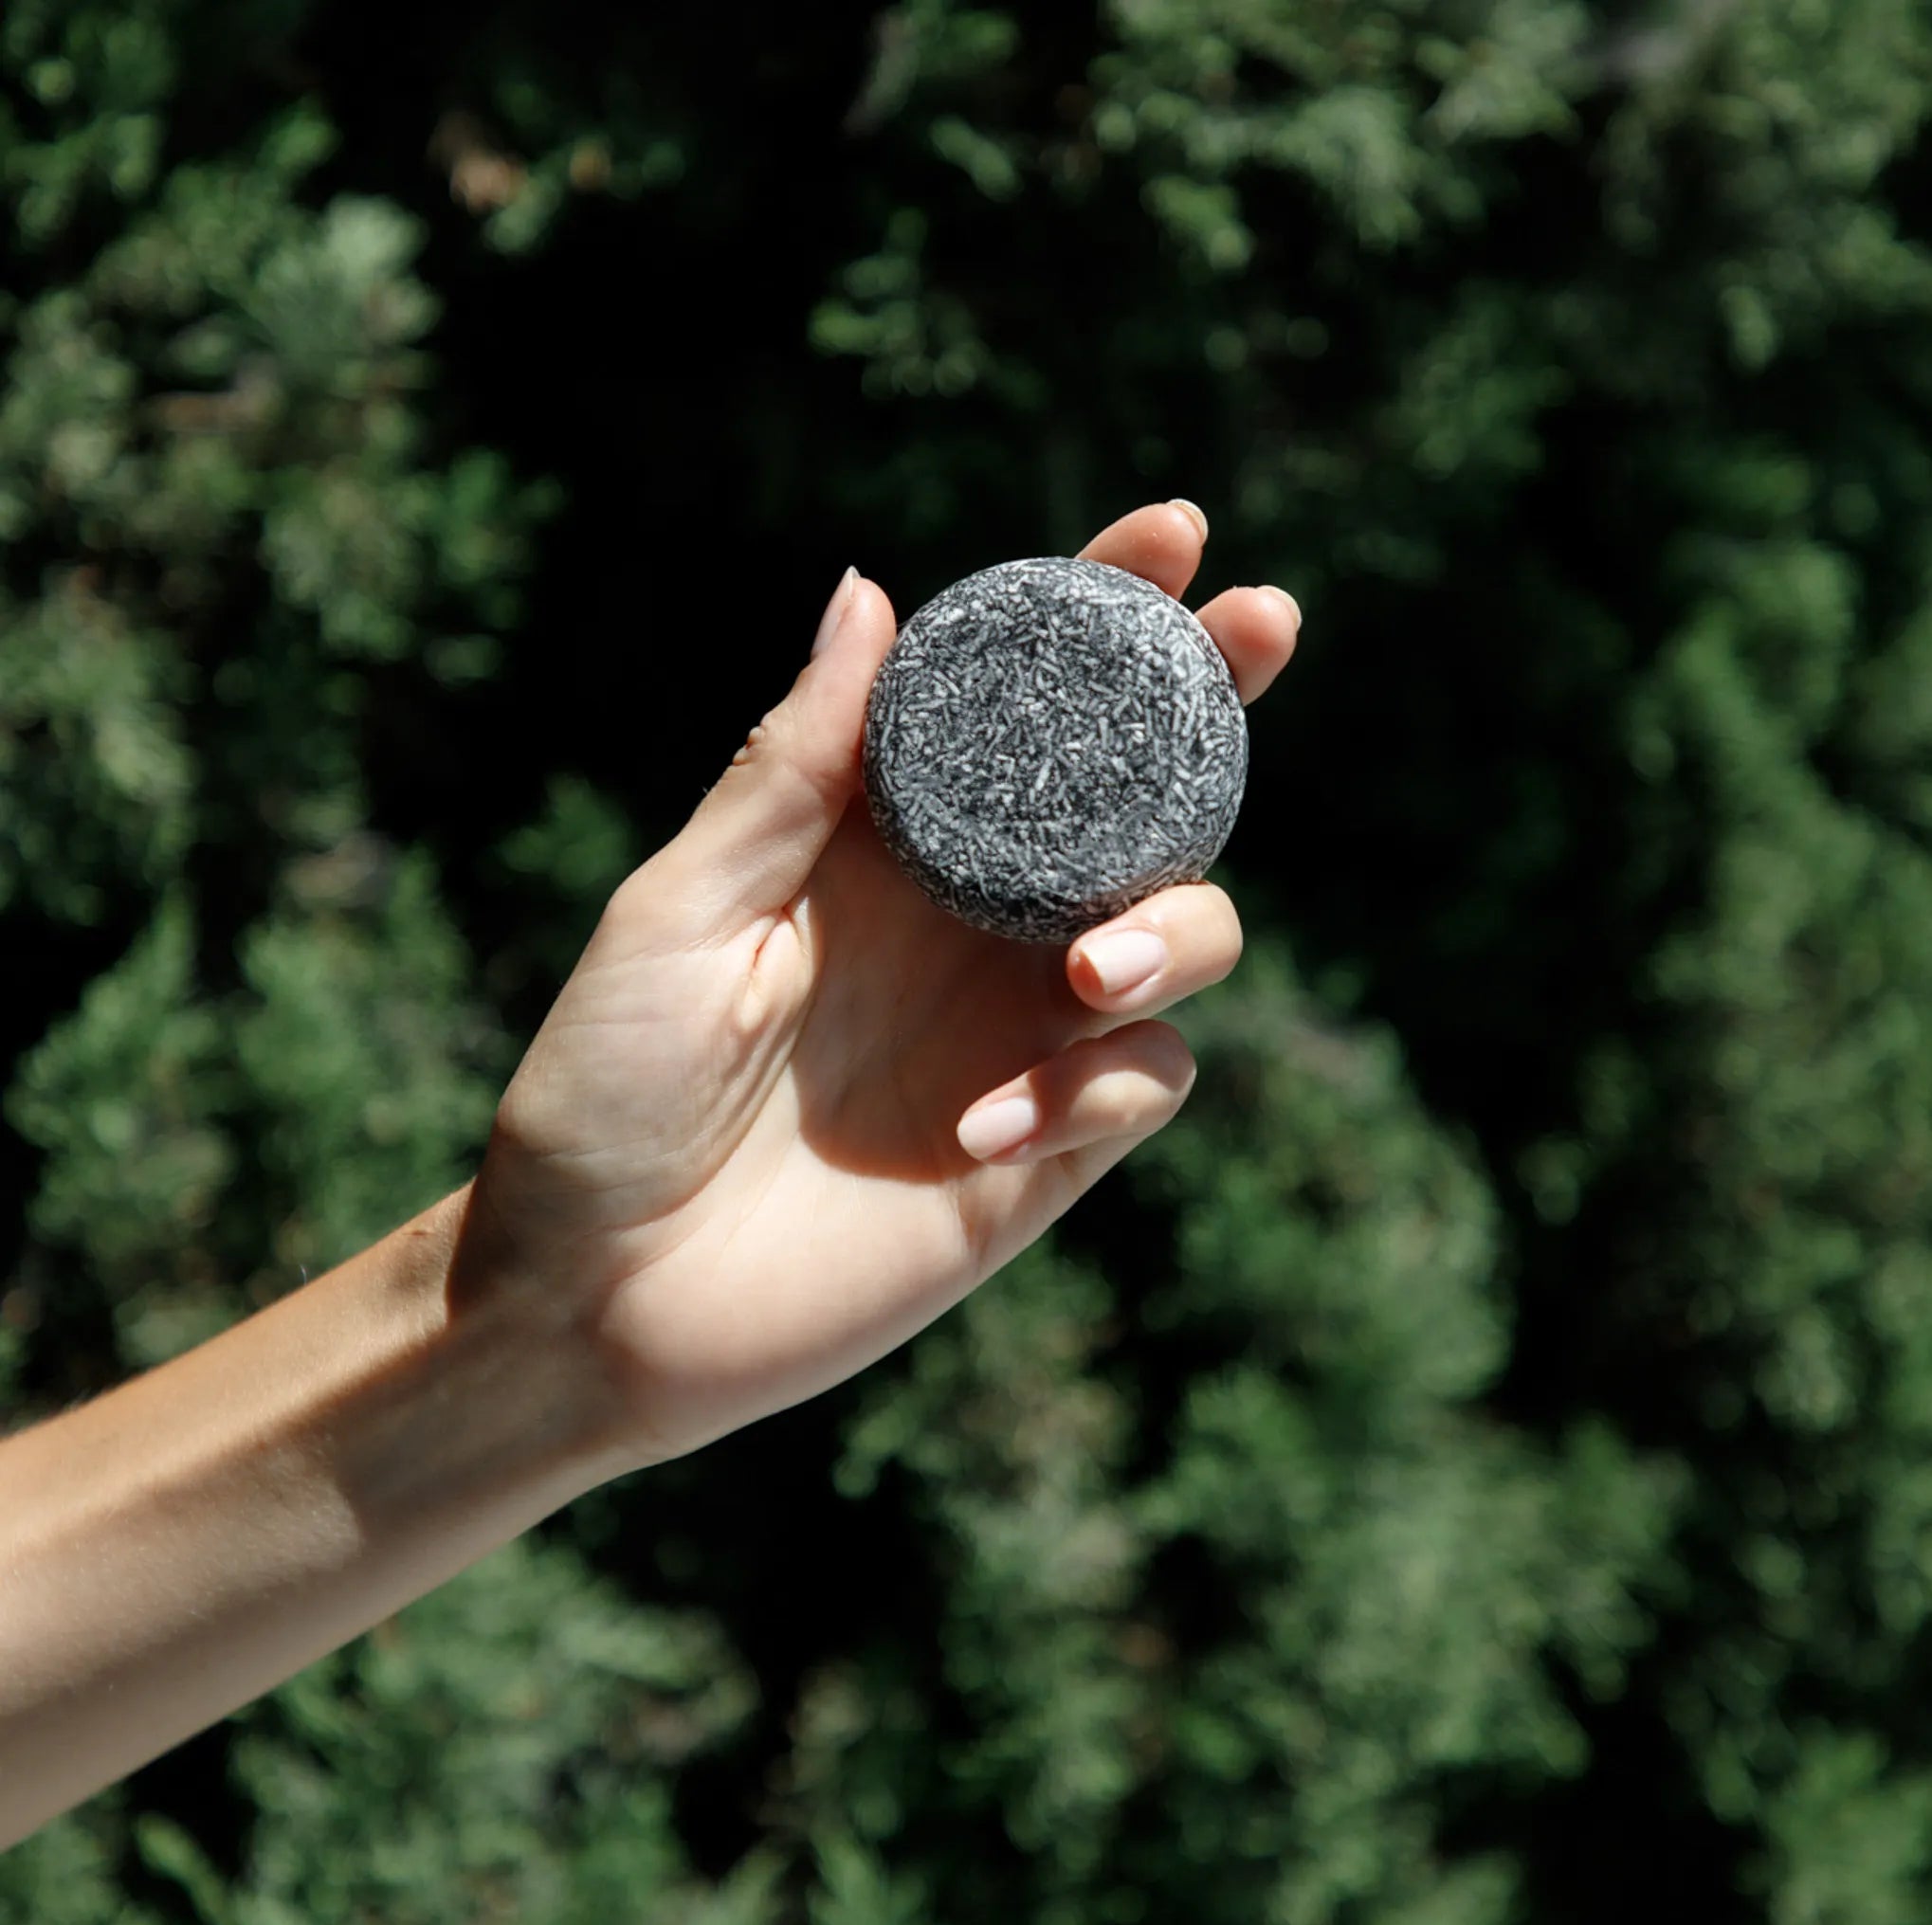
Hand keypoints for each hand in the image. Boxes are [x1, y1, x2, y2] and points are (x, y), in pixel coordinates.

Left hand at [455, 503, 1299, 1465]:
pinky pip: (1138, 1086)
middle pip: (1138, 797)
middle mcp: (970, 928)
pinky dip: (1090, 1088)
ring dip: (1175, 922)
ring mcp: (1015, 1038)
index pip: (1014, 709)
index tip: (1170, 535)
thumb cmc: (602, 1095)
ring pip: (1182, 932)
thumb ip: (790, 773)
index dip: (1100, 614)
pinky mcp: (1039, 1155)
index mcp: (883, 850)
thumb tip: (871, 593)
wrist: (589, 1303)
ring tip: (1089, 965)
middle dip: (1216, 704)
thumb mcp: (678, 914)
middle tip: (1265, 623)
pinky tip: (971, 1130)